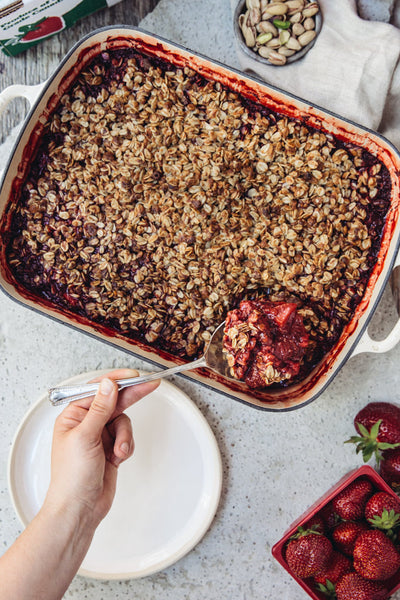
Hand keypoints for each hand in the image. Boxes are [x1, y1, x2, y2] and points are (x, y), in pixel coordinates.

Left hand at [44, 369, 158, 527]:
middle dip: (130, 396)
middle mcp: (86, 424)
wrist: (80, 509)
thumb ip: (99, 408)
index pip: (97, 390)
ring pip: (123, 421)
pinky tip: (118, 458)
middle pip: (114, 402)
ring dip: (125, 435)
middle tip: (150, 384)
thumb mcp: (85, 436)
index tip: (134, 375)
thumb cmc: (72, 477)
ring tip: (120, 450)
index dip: (116, 380)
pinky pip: (126, 437)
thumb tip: (108, 385)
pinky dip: (126, 446)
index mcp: (73, 416)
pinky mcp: (111, 449)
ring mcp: (99, 437)